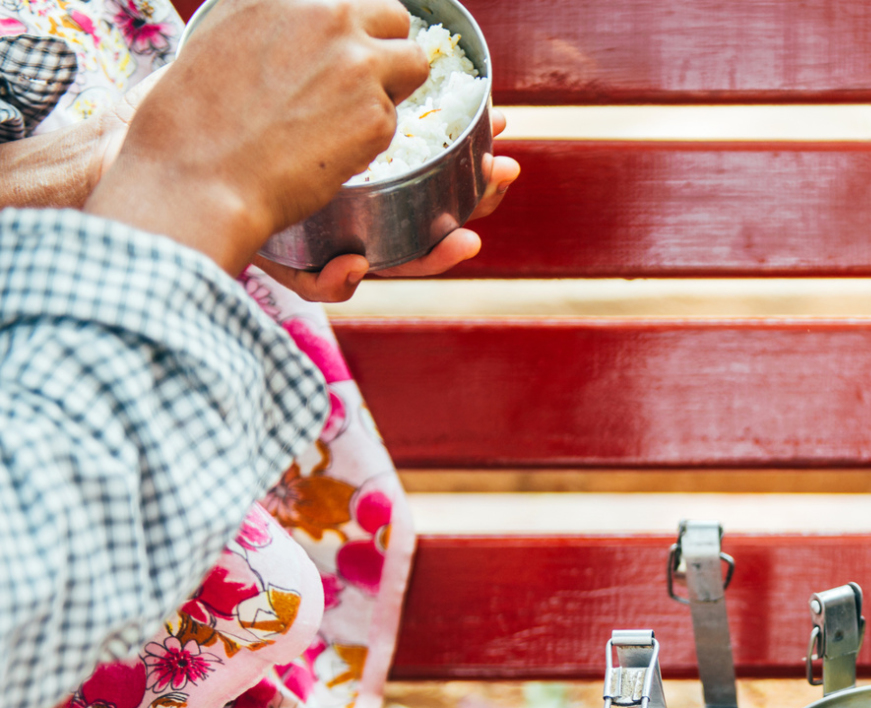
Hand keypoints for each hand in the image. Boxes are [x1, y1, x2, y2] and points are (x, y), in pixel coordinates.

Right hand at [85, 0, 428, 273]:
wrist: (196, 176)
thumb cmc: (191, 122)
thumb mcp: (219, 38)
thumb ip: (271, 25)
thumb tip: (296, 35)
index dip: (351, 28)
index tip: (343, 51)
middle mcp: (325, 14)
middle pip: (393, 18)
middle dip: (385, 50)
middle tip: (359, 87)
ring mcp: (356, 63)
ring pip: (413, 64)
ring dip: (392, 90)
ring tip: (347, 120)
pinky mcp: (375, 113)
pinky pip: (395, 119)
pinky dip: (372, 138)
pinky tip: (329, 151)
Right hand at [255, 115, 521, 301]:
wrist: (214, 173)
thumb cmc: (247, 219)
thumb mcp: (281, 260)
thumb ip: (320, 279)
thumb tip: (358, 271)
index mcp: (363, 246)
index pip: (411, 257)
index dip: (441, 253)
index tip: (467, 240)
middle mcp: (380, 217)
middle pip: (439, 214)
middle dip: (477, 195)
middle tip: (503, 171)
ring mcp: (383, 180)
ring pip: (440, 176)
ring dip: (472, 156)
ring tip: (501, 134)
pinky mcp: (381, 137)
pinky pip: (428, 132)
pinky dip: (457, 123)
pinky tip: (484, 111)